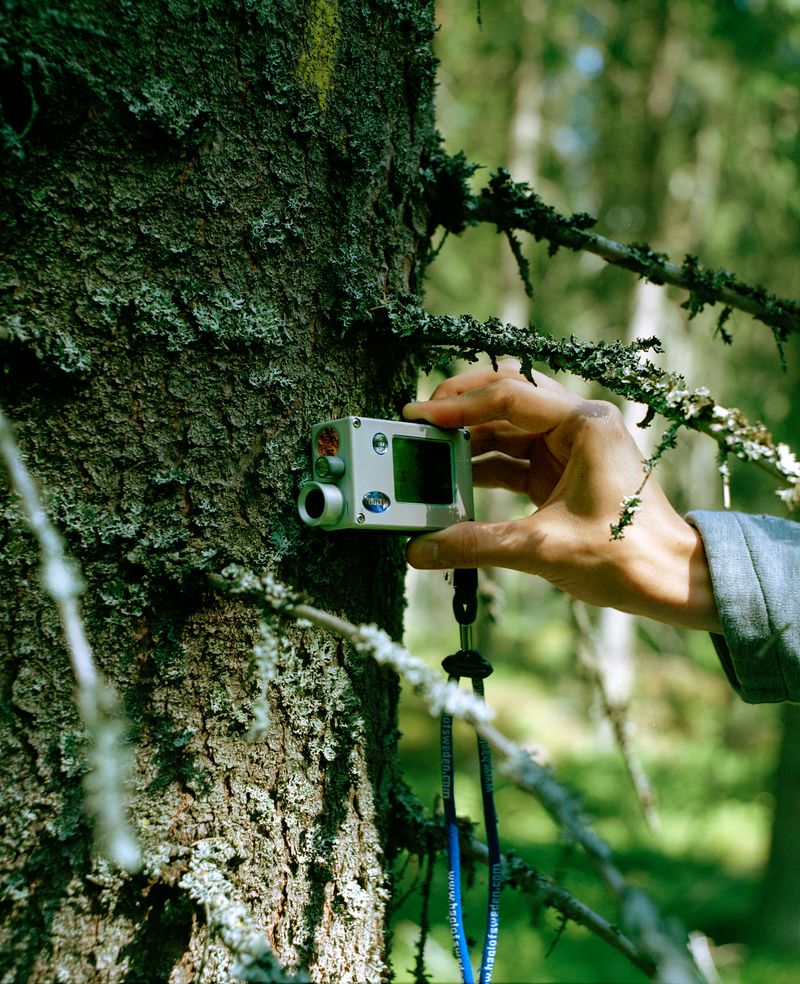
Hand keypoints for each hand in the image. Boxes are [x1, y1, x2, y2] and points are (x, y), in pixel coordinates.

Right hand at [403, 362, 721, 632]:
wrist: (674, 582)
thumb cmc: (629, 557)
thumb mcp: (543, 547)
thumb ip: (475, 544)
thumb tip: (421, 550)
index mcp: (585, 424)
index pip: (510, 396)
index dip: (459, 406)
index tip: (419, 417)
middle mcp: (579, 425)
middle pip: (508, 397)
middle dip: (462, 406)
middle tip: (421, 419)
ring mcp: (572, 447)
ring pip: (508, 427)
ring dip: (469, 438)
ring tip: (430, 451)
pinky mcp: (564, 472)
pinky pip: (514, 457)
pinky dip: (484, 466)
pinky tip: (455, 479)